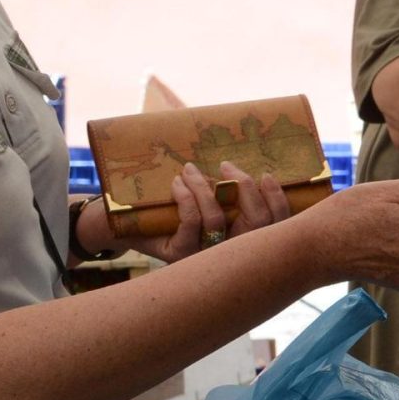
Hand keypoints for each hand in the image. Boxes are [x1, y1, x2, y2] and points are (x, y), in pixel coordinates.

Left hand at [82, 162, 294, 263]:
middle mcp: (229, 254)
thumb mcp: (202, 192)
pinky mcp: (180, 254)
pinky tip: (177, 183)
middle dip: (246, 190)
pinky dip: (187, 197)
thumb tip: (251, 142)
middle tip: (226, 166)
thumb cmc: (166, 204)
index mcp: (244, 240)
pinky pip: (192, 222)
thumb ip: (226, 180)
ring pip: (220, 221)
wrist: (122, 223)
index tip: (265, 174)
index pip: (275, 226)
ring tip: (190, 169)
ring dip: (205, 187)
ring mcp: (205, 256)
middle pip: (257, 226)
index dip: (277, 200)